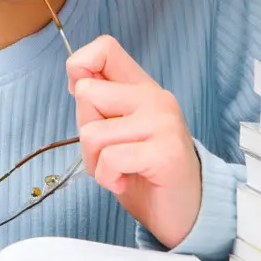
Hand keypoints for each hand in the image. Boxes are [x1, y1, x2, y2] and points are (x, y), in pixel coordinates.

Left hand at [67, 35, 201, 248]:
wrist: (185, 213)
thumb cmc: (145, 172)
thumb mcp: (118, 131)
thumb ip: (101, 103)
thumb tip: (75, 77)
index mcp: (142, 88)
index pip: (105, 48)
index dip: (80, 66)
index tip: (87, 101)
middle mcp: (155, 98)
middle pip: (86, 92)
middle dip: (85, 130)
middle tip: (108, 153)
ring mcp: (163, 123)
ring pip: (92, 132)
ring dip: (95, 162)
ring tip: (118, 171)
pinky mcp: (165, 152)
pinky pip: (110, 158)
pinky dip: (108, 178)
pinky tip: (125, 182)